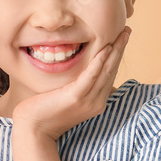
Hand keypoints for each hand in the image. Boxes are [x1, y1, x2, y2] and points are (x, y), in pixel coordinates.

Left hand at [12, 26, 132, 140]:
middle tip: (127, 30)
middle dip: (120, 49)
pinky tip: (105, 49)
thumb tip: (82, 73)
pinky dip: (98, 62)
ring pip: (105, 71)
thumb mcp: (68, 98)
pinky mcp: (75, 98)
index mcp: (96, 102)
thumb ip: (78, 87)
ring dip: (115, 51)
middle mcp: (96, 103)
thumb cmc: (46, 112)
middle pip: (111, 71)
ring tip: (122, 34)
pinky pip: (90, 77)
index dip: (117, 55)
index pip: (110, 74)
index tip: (122, 38)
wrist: (33, 130)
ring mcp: (87, 101)